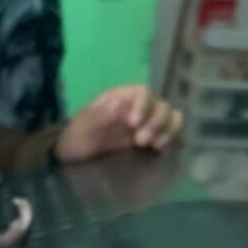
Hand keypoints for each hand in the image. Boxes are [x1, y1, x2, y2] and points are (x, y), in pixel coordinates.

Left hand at [54, 85, 182, 162]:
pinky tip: (160, 148)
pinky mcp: (152, 138)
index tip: (133, 124)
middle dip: (156, 123)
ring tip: (154, 145)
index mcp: (123, 97)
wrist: (76, 154)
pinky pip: (171, 132)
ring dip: (167, 130)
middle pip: (161, 106)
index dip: (144, 106)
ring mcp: (147, 122)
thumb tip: (121, 104)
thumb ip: (100, 115)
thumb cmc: (78, 136)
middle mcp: (139, 106)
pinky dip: (171, 137)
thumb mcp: (84, 126)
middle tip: (140, 142)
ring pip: (171, 117)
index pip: (144, 93)